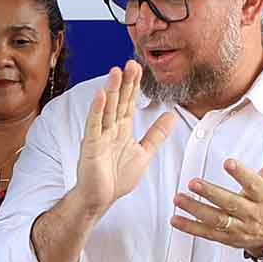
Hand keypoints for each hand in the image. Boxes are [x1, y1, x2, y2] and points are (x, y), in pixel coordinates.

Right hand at [70, 72, 172, 217]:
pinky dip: (97, 110)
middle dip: (125, 82)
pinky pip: (94, 125)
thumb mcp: (144, 153)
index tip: (139, 68)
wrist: (101, 198)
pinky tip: (101, 95)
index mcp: (123, 129)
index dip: (134, 86)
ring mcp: (99, 135)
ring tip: (116, 71)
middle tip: (131, 63)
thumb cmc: (117, 178)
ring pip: (107, 108)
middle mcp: (110, 129)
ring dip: (111, 90)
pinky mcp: (90, 145)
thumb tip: (171, 115)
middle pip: (119, 101)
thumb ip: (157, 134)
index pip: (129, 103)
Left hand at [172, 114, 262, 258]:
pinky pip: (207, 233)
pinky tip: (175, 219)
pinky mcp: (227, 238)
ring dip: (196, 210)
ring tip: (178, 198)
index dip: (241, 173)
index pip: (253, 183)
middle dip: (211, 193)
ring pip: (217, 220)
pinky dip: (190, 228)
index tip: (228, 162)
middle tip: (193, 182)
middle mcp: (251, 212)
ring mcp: (239, 227)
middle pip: (231, 203)